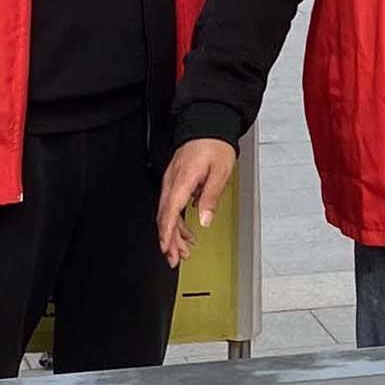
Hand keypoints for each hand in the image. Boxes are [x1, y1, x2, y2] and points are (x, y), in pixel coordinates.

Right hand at [157, 138, 235, 266]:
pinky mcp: (175, 181)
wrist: (208, 125)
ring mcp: (171, 181)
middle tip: (175, 259)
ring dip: (174, 233)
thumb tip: (205, 219)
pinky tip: (186, 230)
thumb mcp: (220, 172)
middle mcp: (172, 182)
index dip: (167, 234)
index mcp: (181, 180)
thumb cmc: (214, 144)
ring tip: (182, 249)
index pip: (169, 212)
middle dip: (168, 240)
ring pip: (167, 213)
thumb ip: (210, 197)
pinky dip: (177, 221)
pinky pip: (171, 205)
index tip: (167, 250)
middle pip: (164, 216)